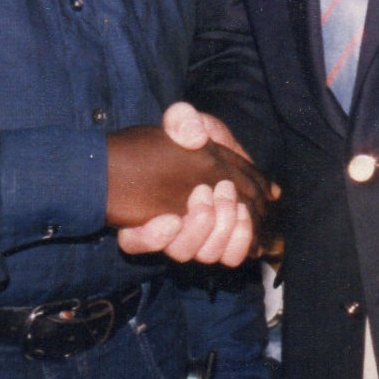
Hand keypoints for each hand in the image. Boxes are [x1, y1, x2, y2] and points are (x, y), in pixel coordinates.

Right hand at [109, 105, 277, 264]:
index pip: (133, 242)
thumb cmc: (195, 140)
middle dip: (199, 225)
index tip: (171, 220)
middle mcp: (172, 233)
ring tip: (229, 200)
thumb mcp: (186, 122)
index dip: (149, 239)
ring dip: (222, 230)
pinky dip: (241, 239)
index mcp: (147, 211)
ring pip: (206, 256)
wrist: (224, 153)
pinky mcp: (227, 240)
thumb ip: (182, 121)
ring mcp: (200, 240)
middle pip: (179, 251)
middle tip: (207, 191)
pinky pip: (233, 257)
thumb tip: (192, 136)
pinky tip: (244, 215)